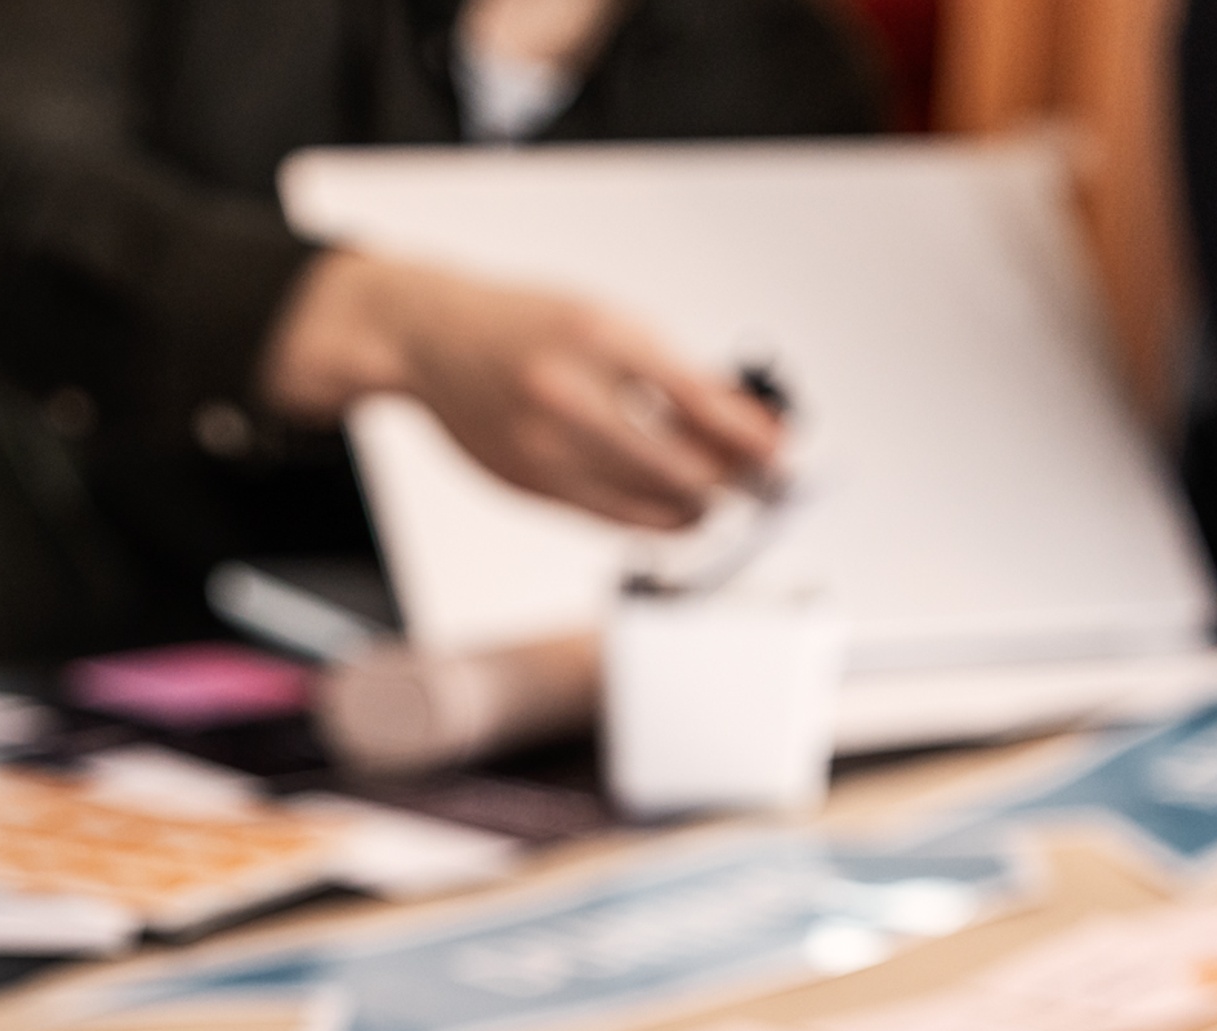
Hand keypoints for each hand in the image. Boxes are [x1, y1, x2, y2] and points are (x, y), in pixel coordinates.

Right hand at [263, 250, 781, 530]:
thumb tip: (749, 426)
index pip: (699, 402)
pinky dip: (653, 519)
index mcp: (598, 336)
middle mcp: (568, 394)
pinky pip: (609, 519)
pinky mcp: (527, 484)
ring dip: (697, 508)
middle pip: (679, 465)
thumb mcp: (607, 325)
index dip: (752, 439)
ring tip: (717, 498)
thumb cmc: (528, 325)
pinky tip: (674, 510)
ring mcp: (542, 446)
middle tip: (762, 485)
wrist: (432, 338)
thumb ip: (675, 375)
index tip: (785, 455)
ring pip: (647, 504)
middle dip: (733, 483)